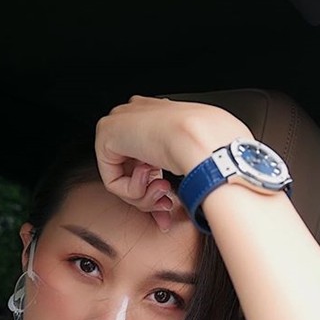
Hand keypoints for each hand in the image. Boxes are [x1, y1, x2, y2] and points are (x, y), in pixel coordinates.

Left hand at [94, 96, 251, 229]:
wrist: (205, 141)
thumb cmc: (215, 146)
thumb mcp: (207, 153)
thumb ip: (189, 161)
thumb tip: (192, 182)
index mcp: (161, 115)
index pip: (149, 156)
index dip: (158, 186)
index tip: (170, 205)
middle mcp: (138, 116)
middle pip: (134, 171)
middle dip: (150, 197)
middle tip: (166, 204)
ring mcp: (120, 123)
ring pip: (124, 179)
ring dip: (145, 195)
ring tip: (163, 189)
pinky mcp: (105, 136)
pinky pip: (113, 182)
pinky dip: (133, 191)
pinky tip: (152, 179)